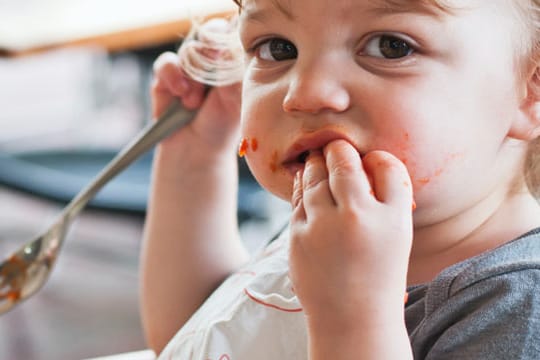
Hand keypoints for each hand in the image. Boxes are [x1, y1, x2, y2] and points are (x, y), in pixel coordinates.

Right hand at [151, 34, 241, 157]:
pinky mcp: (167, 75)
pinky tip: (181, 94)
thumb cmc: (223, 125)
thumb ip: (232, 73)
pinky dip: (173, 76)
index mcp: (234, 61)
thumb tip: (223, 49)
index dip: (233, 40)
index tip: (231, 57)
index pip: (235, 35)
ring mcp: (189, 66)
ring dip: (194, 76)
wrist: (199, 149)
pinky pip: (167, 62)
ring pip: (190, 50)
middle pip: (213, 31)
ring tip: (196, 102)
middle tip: (215, 65)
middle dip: (212, 48)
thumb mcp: (235, 100)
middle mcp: (212, 58)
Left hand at [289, 140, 413, 332]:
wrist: (350, 317)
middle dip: (339, 149)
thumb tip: (369, 160)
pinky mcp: (298, 236)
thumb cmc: (379, 273)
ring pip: (316, 176)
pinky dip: (303, 183)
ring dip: (317, 162)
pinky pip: (299, 197)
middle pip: (344, 163)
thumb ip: (389, 196)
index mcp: (392, 219)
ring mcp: (323, 227)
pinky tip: (307, 178)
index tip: (369, 157)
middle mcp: (357, 218)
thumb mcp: (397, 236)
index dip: (376, 157)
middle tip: (337, 146)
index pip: (386, 166)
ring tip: (319, 156)